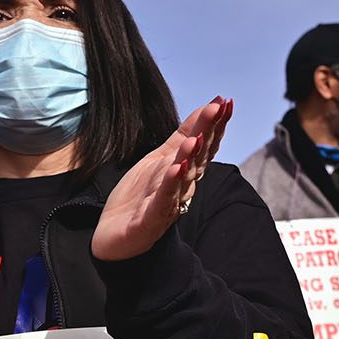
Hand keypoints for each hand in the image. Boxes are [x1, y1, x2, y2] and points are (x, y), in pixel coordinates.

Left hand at [92, 97, 232, 261]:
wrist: (113, 237)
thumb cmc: (138, 198)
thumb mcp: (159, 160)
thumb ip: (182, 137)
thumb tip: (206, 108)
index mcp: (183, 172)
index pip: (204, 146)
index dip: (215, 124)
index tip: (225, 101)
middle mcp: (181, 188)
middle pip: (198, 158)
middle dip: (209, 132)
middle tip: (219, 108)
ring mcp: (167, 204)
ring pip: (182, 178)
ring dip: (190, 157)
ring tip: (196, 138)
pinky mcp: (149, 221)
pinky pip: (162, 201)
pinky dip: (170, 185)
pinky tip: (175, 169)